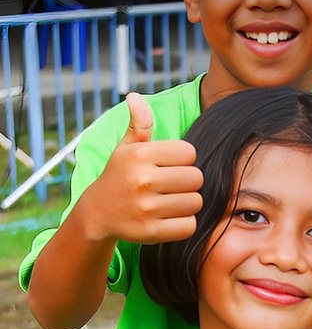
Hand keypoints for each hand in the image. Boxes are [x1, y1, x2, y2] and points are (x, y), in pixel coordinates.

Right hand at [79, 92, 202, 245]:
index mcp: (139, 155)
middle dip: (189, 182)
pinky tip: (170, 218)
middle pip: (196, 178)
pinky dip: (184, 223)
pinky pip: (189, 226)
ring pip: (195, 202)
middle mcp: (142, 180)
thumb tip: (135, 97)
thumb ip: (139, 124)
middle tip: (173, 186)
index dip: (184, 159)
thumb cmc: (119, 176)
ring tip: (171, 201)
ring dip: (188, 203)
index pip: (189, 153)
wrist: (97, 214)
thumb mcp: (125, 148)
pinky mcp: (151, 232)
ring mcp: (146, 208)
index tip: (170, 166)